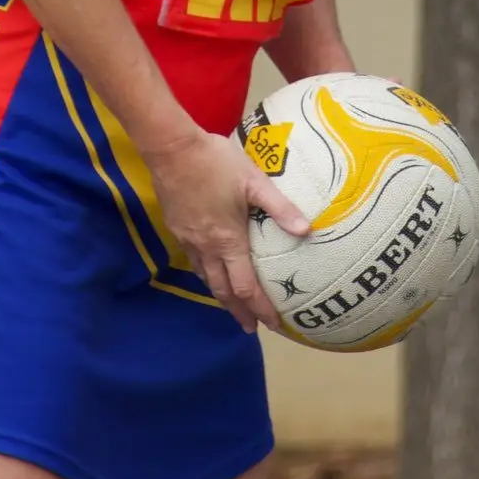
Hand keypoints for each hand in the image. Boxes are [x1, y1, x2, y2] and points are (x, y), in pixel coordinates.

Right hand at [148, 128, 308, 333]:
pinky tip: (210, 272)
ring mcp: (189, 240)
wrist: (171, 149)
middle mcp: (207, 248)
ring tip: (233, 307)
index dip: (260, 309)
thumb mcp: (254, 181)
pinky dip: (206, 275)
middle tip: (251, 328)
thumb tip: (306, 231)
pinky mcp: (177, 228)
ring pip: (206, 278)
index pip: (246, 287)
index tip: (273, 325)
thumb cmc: (216, 162)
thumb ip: (280, 208)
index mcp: (228, 240)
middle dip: (239, 312)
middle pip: (223, 291)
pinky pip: (194, 262)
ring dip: (221, 296)